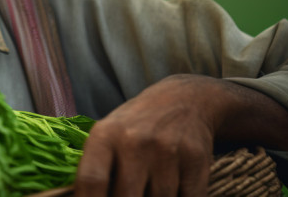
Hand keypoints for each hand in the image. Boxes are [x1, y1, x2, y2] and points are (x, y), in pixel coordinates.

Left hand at [73, 75, 216, 195]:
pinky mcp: (195, 160)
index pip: (91, 180)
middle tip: (128, 196)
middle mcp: (133, 141)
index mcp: (104, 135)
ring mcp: (166, 151)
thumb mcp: (108, 136)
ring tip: (148, 188)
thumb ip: (96, 169)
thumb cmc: (135, 126)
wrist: (183, 100)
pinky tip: (173, 190)